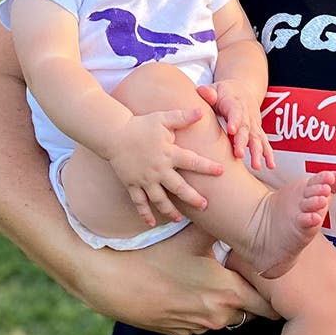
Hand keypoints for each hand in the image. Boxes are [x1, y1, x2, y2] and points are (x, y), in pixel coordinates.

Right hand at [75, 238, 278, 334]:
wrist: (117, 283)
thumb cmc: (156, 256)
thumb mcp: (192, 236)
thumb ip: (220, 226)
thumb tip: (240, 211)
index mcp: (227, 292)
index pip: (267, 305)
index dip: (274, 298)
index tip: (277, 289)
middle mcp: (217, 315)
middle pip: (247, 314)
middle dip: (250, 300)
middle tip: (247, 281)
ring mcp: (197, 328)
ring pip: (222, 319)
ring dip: (222, 305)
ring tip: (211, 282)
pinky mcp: (179, 334)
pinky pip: (198, 325)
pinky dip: (198, 313)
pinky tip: (186, 293)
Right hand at [105, 109, 223, 226]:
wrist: (114, 134)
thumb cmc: (141, 125)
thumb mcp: (163, 119)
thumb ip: (182, 117)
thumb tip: (200, 111)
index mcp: (168, 153)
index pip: (192, 161)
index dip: (208, 166)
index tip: (221, 171)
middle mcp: (158, 169)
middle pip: (178, 187)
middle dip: (192, 198)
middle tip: (205, 205)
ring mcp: (144, 179)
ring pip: (159, 199)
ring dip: (170, 211)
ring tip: (179, 219)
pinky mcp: (132, 184)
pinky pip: (139, 202)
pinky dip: (144, 214)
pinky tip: (151, 223)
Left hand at [196, 80, 274, 169]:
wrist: (242, 89)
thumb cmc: (223, 92)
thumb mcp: (215, 89)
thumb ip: (208, 93)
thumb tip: (201, 91)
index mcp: (234, 102)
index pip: (235, 111)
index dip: (235, 120)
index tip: (232, 130)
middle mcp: (246, 113)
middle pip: (246, 128)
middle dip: (243, 142)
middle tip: (239, 154)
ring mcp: (253, 123)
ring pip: (257, 137)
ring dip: (257, 151)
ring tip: (256, 166)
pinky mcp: (257, 130)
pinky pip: (264, 142)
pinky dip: (268, 153)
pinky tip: (270, 165)